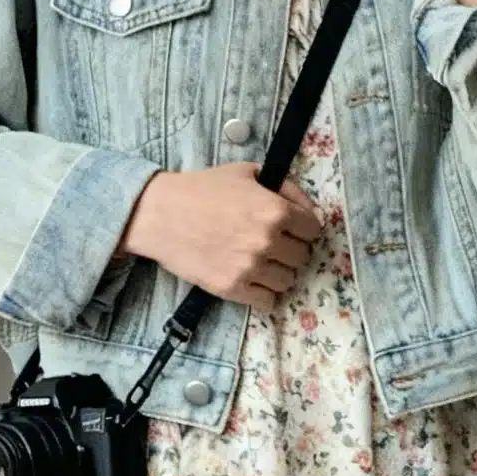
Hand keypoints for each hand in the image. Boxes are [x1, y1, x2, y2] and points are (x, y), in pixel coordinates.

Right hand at [119, 163, 322, 309]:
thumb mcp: (247, 173)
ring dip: (278, 273)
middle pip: (302, 257)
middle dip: (291, 250)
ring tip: (261, 264)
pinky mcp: (233, 288)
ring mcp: (251, 267)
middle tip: (273, 246)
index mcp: (276, 210)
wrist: (162, 214)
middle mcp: (268, 241)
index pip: (314, 230)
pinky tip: (253, 282)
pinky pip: (268, 302)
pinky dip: (265, 295)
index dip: (304, 228)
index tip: (292, 229)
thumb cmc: (203, 189)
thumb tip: (306, 208)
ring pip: (288, 281)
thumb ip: (283, 186)